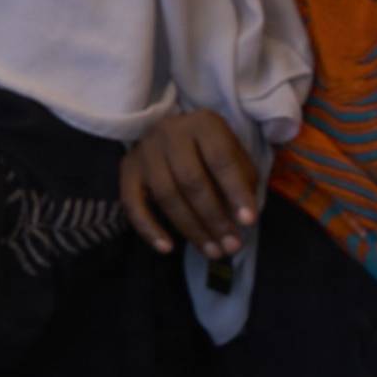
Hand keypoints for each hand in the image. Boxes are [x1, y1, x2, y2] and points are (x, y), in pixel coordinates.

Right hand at [118, 107, 262, 254]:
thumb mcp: (237, 158)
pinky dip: (148, 228)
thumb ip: (242, 183)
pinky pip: (132, 203)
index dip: (236, 193)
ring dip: (191, 228)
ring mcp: (145, 150)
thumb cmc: (214, 152)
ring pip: (166, 195)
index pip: (221, 160)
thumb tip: (242, 219)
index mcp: (204, 124)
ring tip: (213, 251)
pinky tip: (167, 248)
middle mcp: (170, 132)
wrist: (176, 134)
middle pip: (191, 181)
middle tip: (231, 246)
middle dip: (214, 218)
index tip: (249, 222)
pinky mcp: (127, 168)